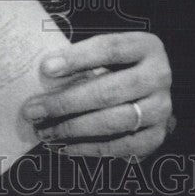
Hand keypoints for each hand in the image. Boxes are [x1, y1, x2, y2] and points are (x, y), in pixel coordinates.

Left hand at [22, 31, 172, 159]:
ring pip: (113, 121)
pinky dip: (90, 148)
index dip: (77, 58)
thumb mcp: (106, 52)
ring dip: (73, 129)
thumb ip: (82, 59)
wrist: (150, 88)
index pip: (110, 49)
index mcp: (145, 46)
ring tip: (44, 132)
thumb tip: (43, 74)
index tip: (46, 68)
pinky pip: (121, 146)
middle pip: (109, 90)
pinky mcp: (156, 135)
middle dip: (65, 103)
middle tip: (33, 111)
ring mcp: (161, 108)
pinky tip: (65, 146)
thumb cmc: (116, 66)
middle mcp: (159, 76)